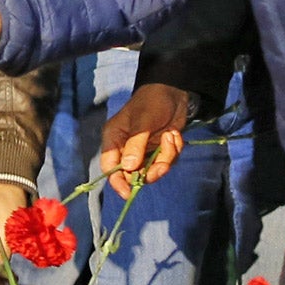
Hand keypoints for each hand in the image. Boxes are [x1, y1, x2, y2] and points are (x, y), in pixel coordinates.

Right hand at [100, 83, 190, 198]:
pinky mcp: (159, 151)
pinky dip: (174, 150)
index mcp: (114, 139)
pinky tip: (174, 134)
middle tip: (163, 165)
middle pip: (133, 174)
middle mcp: (126, 148)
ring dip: (166, 157)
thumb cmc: (152, 101)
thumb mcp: (143, 122)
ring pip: (153, 170)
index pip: (110, 166)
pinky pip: (166, 162)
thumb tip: (128, 167)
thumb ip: (136, 145)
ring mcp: (143, 151)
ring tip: (171, 137)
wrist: (175, 92)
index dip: (117, 181)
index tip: (129, 192)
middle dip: (151, 171)